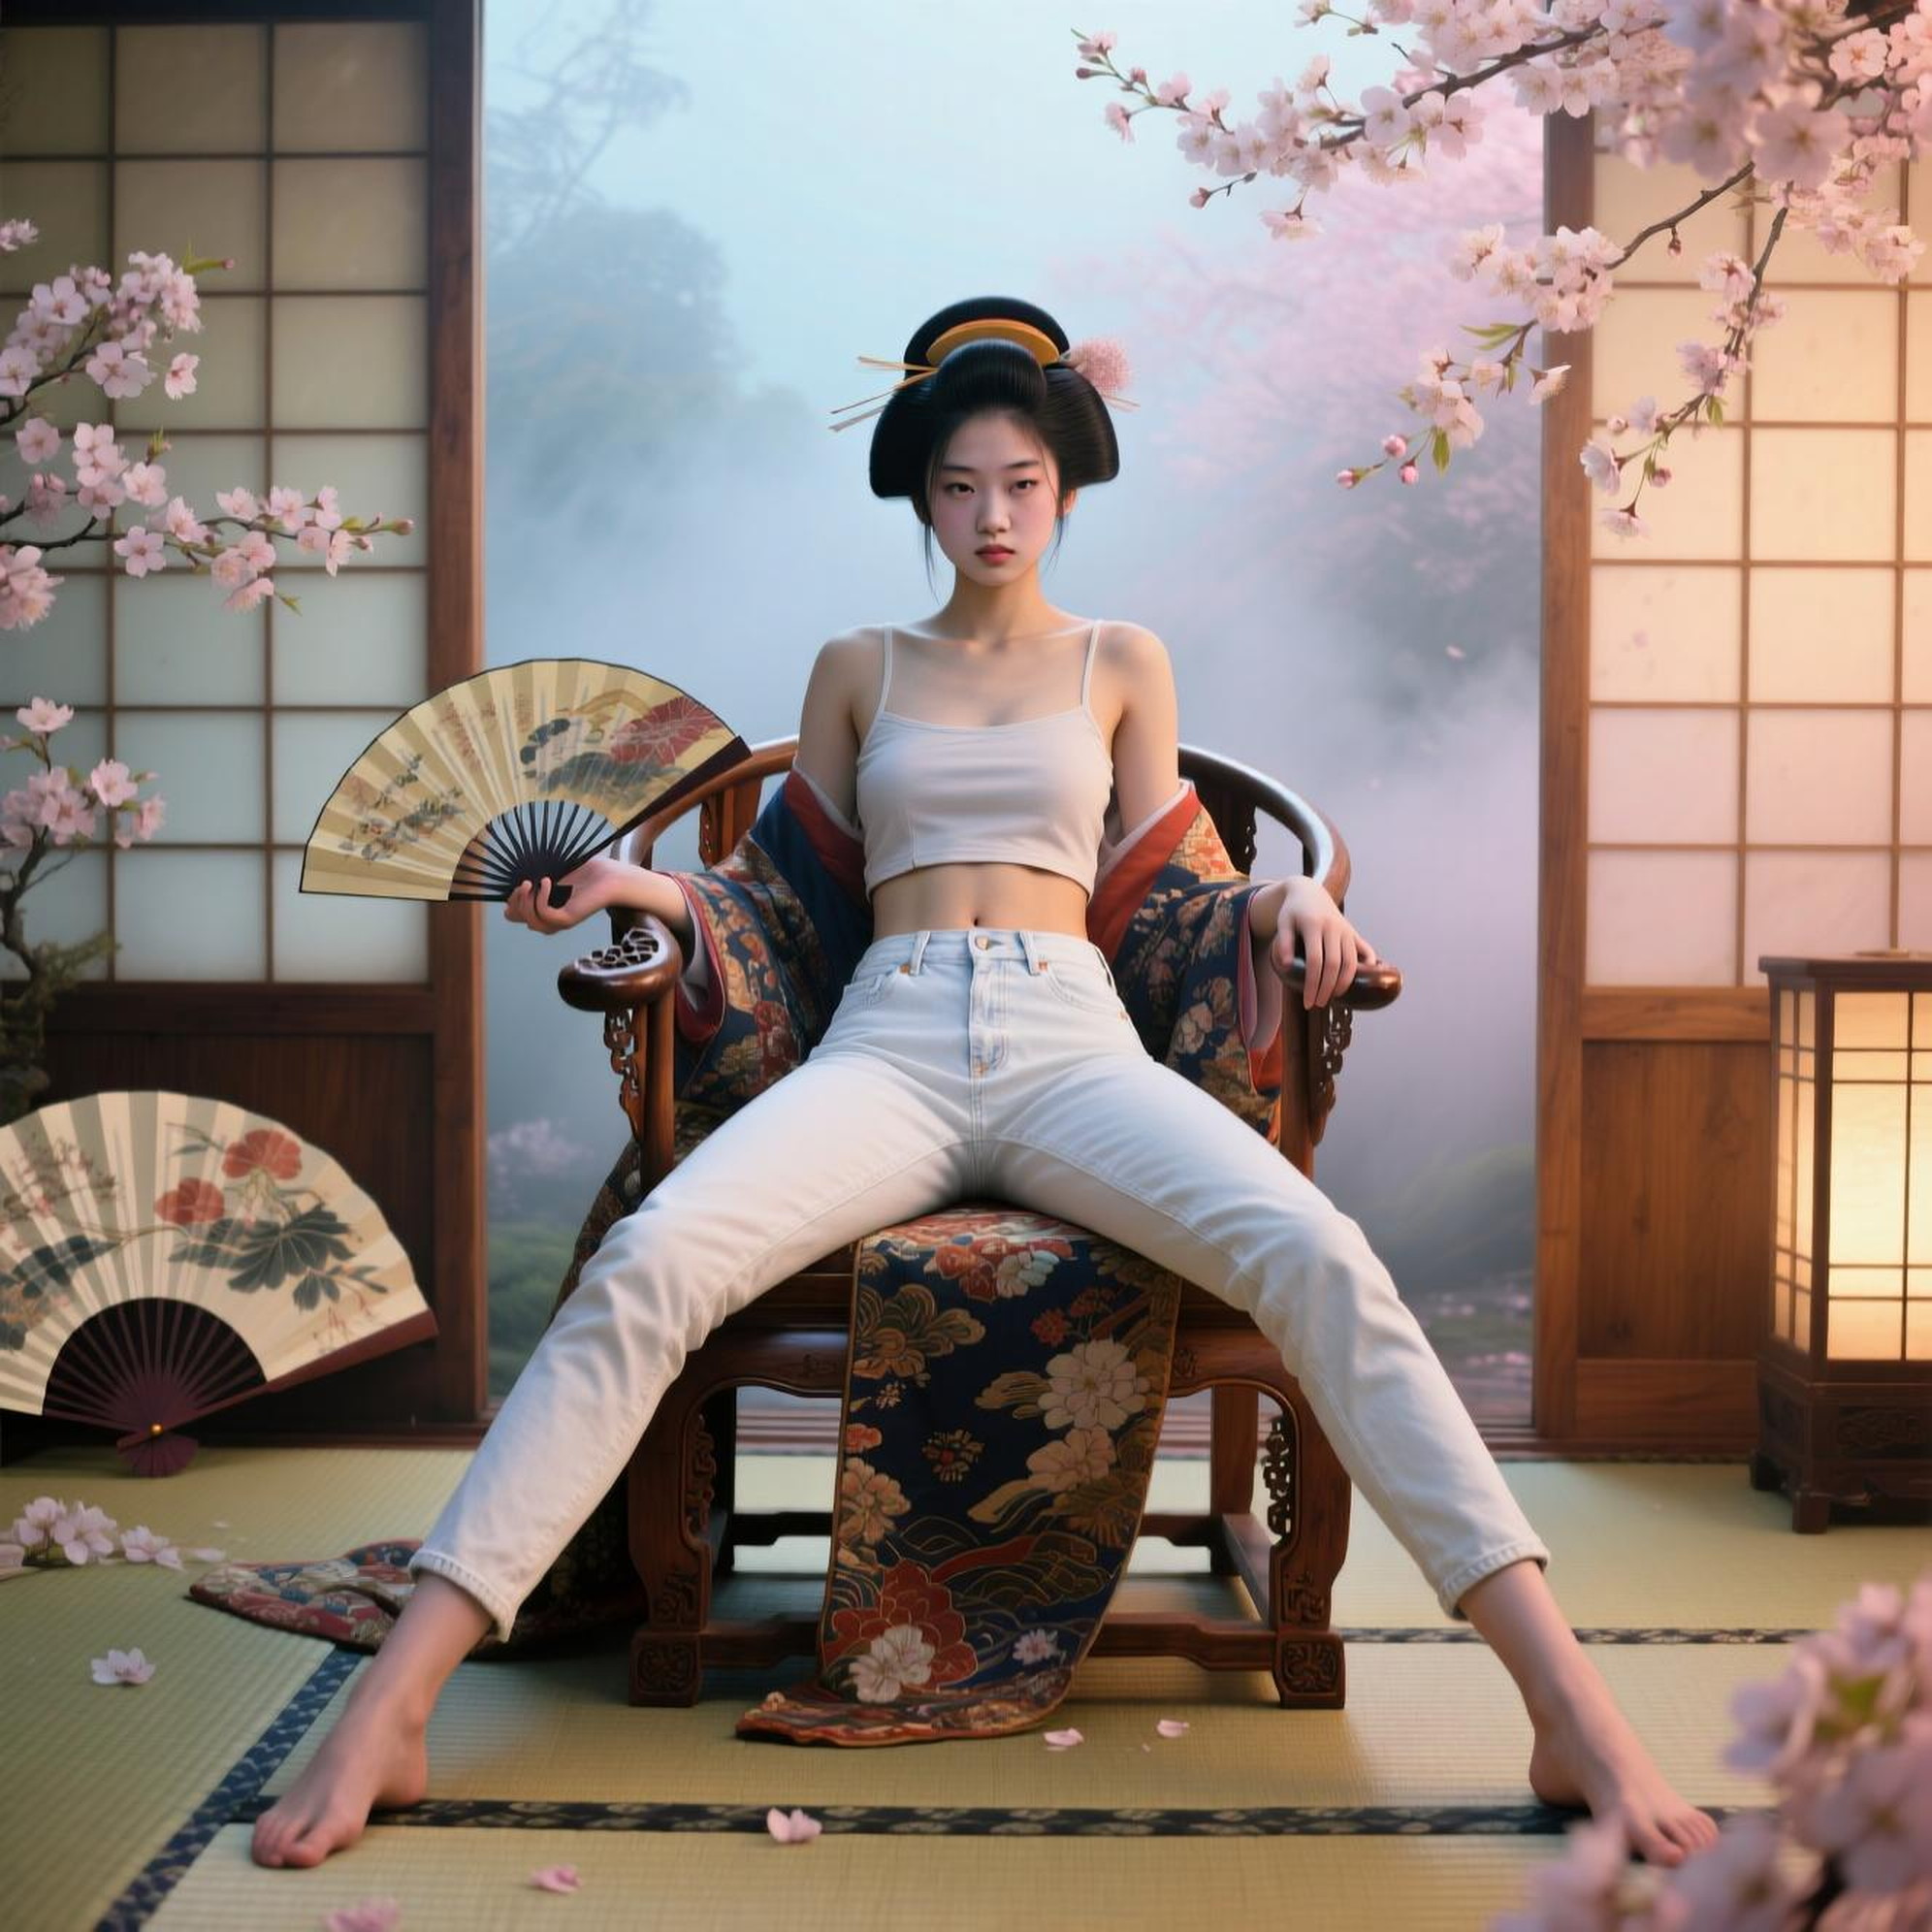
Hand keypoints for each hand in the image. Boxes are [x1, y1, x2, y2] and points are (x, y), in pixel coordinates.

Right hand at [502, 855, 620, 933]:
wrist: (613, 876)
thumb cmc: (589, 870)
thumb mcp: (556, 870)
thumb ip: (537, 874)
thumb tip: (517, 874)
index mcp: (547, 908)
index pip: (517, 915)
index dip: (511, 900)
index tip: (518, 882)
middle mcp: (552, 918)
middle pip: (519, 919)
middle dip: (515, 900)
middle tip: (524, 882)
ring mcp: (560, 921)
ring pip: (530, 922)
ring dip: (525, 902)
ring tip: (530, 882)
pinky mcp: (568, 919)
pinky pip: (544, 915)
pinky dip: (540, 899)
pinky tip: (547, 882)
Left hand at [1268, 877, 1378, 1009]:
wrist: (1308, 891)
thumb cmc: (1292, 911)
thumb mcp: (1283, 923)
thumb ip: (1284, 943)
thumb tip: (1286, 965)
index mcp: (1313, 925)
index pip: (1315, 961)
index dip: (1312, 984)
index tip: (1307, 1002)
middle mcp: (1333, 928)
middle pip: (1334, 964)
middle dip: (1327, 988)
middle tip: (1318, 1004)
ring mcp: (1346, 930)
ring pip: (1351, 961)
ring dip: (1344, 982)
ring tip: (1334, 997)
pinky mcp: (1353, 932)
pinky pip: (1366, 950)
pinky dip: (1368, 966)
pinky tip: (1361, 981)